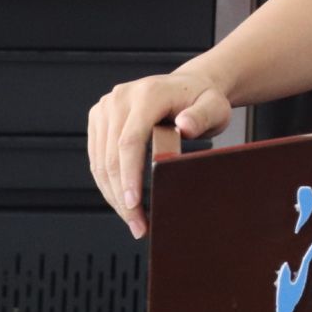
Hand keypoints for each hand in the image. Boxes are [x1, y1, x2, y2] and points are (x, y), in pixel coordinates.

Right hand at [87, 69, 231, 238]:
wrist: (190, 87)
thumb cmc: (203, 100)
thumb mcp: (214, 107)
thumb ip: (202, 116)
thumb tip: (184, 126)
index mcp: (148, 94)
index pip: (129, 141)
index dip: (129, 176)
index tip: (134, 204)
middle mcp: (121, 98)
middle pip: (111, 156)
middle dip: (122, 196)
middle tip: (138, 224)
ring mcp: (107, 108)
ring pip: (100, 161)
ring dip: (113, 195)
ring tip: (132, 219)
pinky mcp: (100, 119)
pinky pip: (97, 158)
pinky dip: (108, 183)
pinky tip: (123, 201)